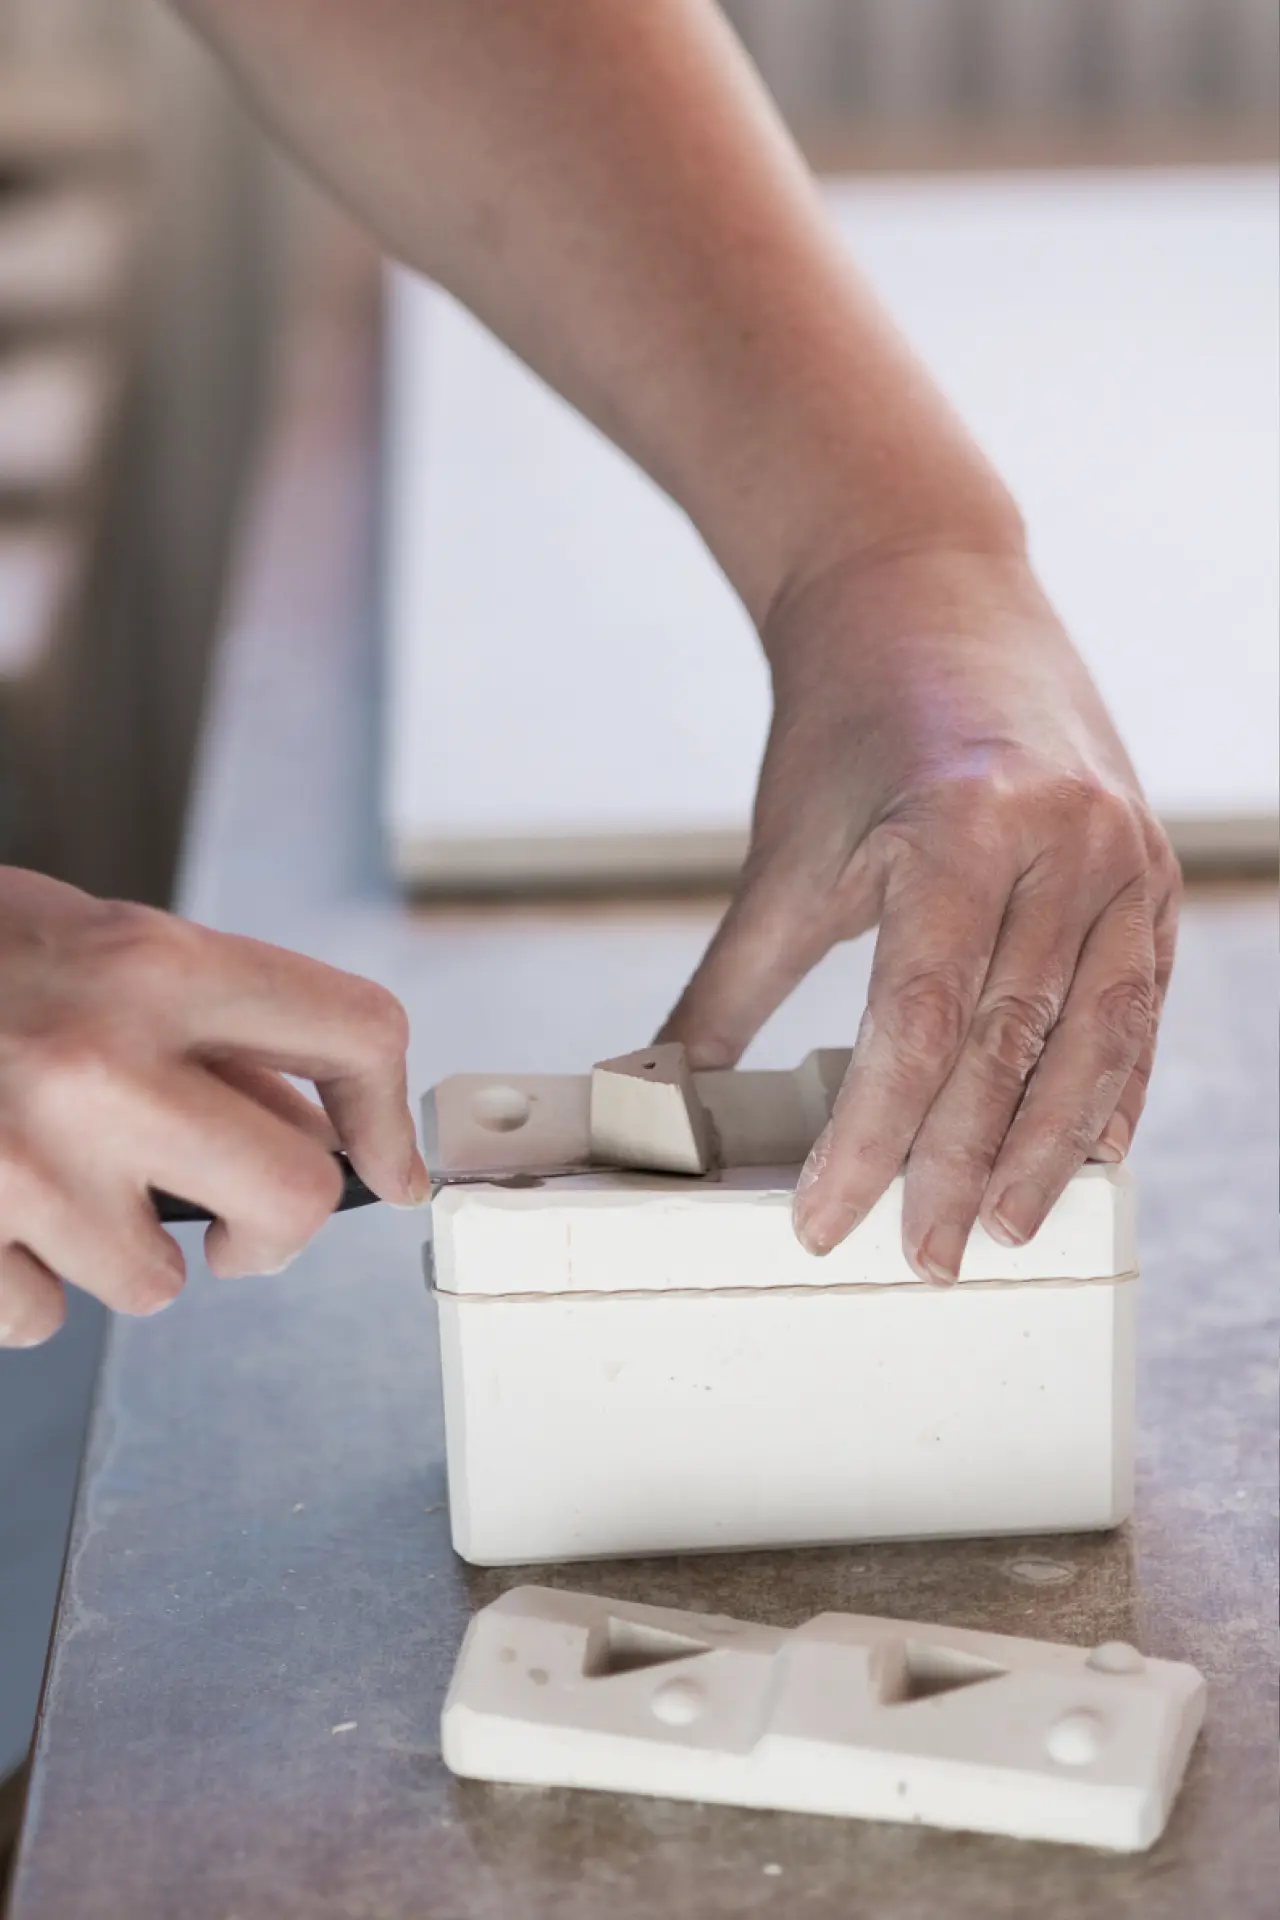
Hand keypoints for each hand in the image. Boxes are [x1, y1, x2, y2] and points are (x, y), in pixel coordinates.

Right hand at [0, 869, 427, 1346]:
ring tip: (55, 1177)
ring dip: (121, 1250)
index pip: (353, 1030)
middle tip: (240, 1227)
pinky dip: (26, 1282)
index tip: (390, 1164)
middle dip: (275, 1227)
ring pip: (157, 1282)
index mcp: (155, 961)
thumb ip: (211, 1025)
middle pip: (293, 1195)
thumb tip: (324, 1131)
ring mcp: (24, 1157)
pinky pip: (43, 1317)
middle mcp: (102, 1059)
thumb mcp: (100, 941)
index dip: (389, 1113)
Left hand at [660, 543, 1178, 1278]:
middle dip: (962, 1168)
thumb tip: (657, 1093)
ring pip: (1093, 1038)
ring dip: (1049, 1148)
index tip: (828, 1224)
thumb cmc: (841, 729)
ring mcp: (1123, 852)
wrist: (926, 594)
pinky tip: (1091, 1149)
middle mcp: (1064, 842)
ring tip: (1004, 1229)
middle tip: (924, 1260)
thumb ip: (730, 989)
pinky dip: (1113, 1082)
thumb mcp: (784, 857)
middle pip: (1009, 1047)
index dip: (871, 1141)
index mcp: (963, 831)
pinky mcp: (1150, 865)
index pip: (916, 1028)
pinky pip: (1139, 1000)